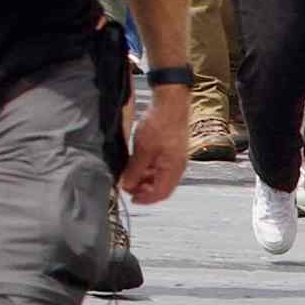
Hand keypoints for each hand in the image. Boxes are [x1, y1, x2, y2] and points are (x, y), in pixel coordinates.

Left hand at [122, 79, 192, 208]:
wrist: (171, 104)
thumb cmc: (159, 126)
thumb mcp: (142, 150)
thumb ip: (135, 170)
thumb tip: (127, 185)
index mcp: (173, 169)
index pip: (161, 193)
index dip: (146, 199)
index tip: (131, 198)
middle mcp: (177, 167)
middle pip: (161, 186)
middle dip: (144, 189)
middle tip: (127, 186)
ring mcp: (175, 158)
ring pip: (160, 176)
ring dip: (145, 179)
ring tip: (129, 176)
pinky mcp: (171, 150)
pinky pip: (160, 166)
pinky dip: (148, 169)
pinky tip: (136, 165)